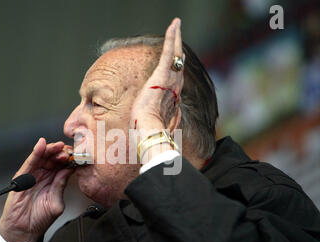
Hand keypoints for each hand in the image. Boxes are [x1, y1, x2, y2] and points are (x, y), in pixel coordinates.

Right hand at [0, 138, 73, 241]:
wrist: (23, 230)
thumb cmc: (39, 219)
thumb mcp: (56, 202)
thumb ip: (61, 186)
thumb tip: (69, 170)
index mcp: (55, 181)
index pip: (63, 165)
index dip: (70, 158)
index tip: (77, 154)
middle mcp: (45, 176)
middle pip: (54, 158)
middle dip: (62, 152)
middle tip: (68, 149)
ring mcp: (34, 175)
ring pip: (43, 157)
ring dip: (51, 149)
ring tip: (58, 146)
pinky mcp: (22, 176)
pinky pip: (30, 161)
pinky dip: (36, 152)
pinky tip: (41, 144)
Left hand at [130, 17, 184, 136]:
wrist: (149, 128)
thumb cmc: (150, 130)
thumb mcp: (156, 123)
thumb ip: (161, 120)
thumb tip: (161, 126)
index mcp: (172, 98)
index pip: (177, 79)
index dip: (178, 67)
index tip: (180, 59)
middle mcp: (175, 87)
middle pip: (179, 64)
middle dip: (179, 49)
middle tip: (178, 36)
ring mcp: (171, 79)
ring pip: (176, 55)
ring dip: (177, 38)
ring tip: (176, 25)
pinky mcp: (163, 73)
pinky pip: (170, 52)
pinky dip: (172, 37)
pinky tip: (174, 25)